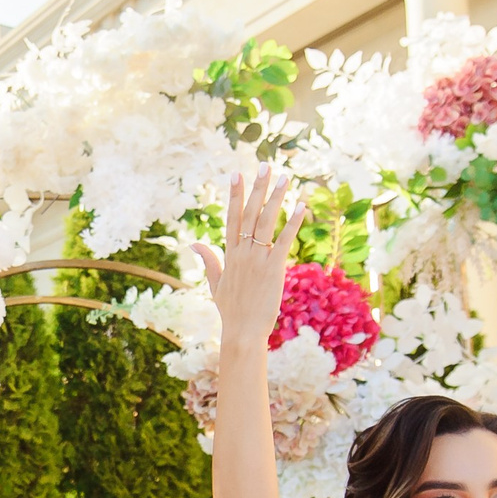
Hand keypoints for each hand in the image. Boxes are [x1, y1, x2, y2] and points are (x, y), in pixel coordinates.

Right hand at [192, 166, 306, 360]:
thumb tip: (194, 243)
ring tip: (285, 178)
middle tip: (265, 165)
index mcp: (230, 254)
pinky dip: (293, 222)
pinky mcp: (273, 268)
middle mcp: (242, 252)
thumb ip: (208, 261)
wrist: (242, 331)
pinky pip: (284, 240)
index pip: (232, 218)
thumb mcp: (216, 284)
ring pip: (266, 221)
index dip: (235, 195)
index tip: (237, 174)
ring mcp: (257, 259)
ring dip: (276, 198)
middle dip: (258, 188)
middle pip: (250, 213)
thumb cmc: (231, 311)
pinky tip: (302, 206)